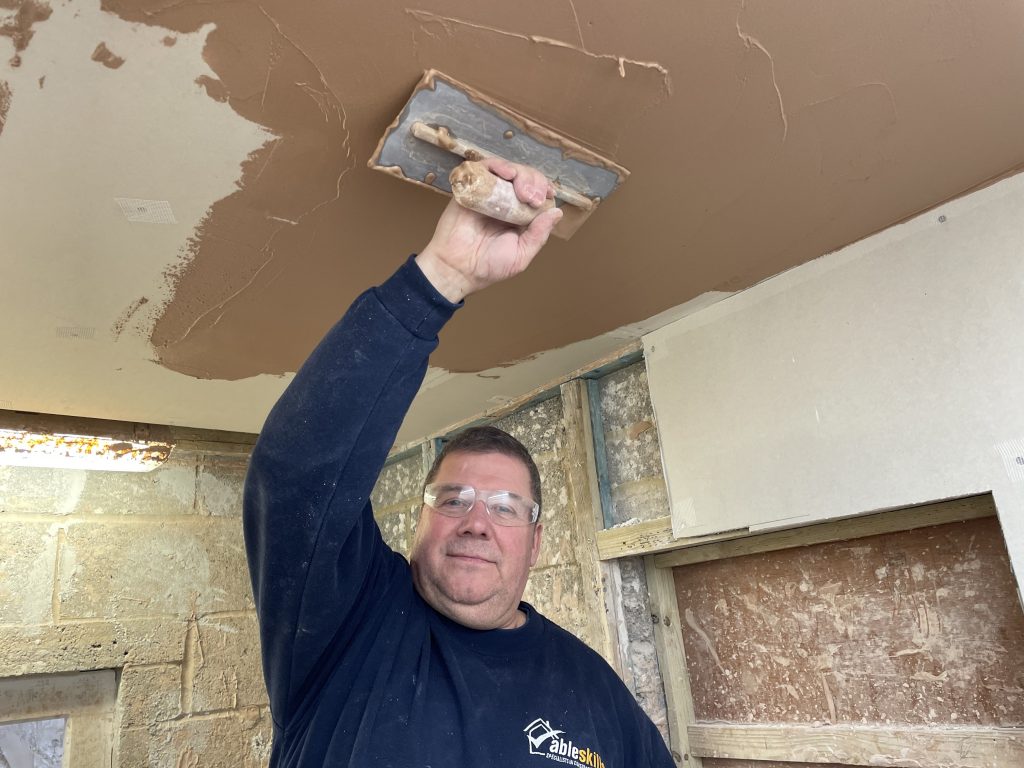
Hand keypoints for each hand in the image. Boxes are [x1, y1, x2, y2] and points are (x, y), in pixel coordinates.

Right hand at [416, 158, 562, 302]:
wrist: (457, 268)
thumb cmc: (488, 266)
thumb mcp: (521, 254)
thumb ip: (539, 234)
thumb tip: (557, 212)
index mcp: (519, 217)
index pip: (537, 193)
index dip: (544, 188)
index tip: (548, 194)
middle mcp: (505, 202)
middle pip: (525, 177)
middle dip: (534, 181)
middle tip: (532, 197)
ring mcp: (488, 194)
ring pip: (508, 170)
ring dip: (520, 173)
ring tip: (522, 190)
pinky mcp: (471, 188)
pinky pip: (485, 168)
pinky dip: (498, 165)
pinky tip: (506, 174)